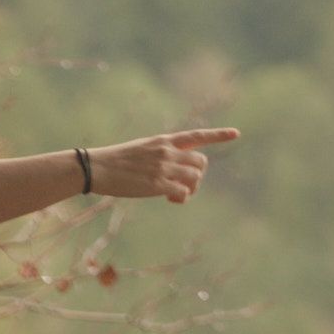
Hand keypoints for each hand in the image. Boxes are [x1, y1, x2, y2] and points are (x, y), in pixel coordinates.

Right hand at [88, 128, 239, 202]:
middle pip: (201, 162)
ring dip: (191, 189)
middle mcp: (167, 152)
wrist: (97, 167)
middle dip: (198, 175)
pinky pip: (184, 192)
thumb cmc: (115, 161)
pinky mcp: (158, 184)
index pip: (197, 136)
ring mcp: (164, 168)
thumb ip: (161, 154)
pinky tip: (170, 199)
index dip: (219, 135)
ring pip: (195, 178)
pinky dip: (182, 198)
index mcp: (164, 141)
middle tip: (184, 186)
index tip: (237, 133)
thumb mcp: (142, 149)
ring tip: (175, 195)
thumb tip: (174, 170)